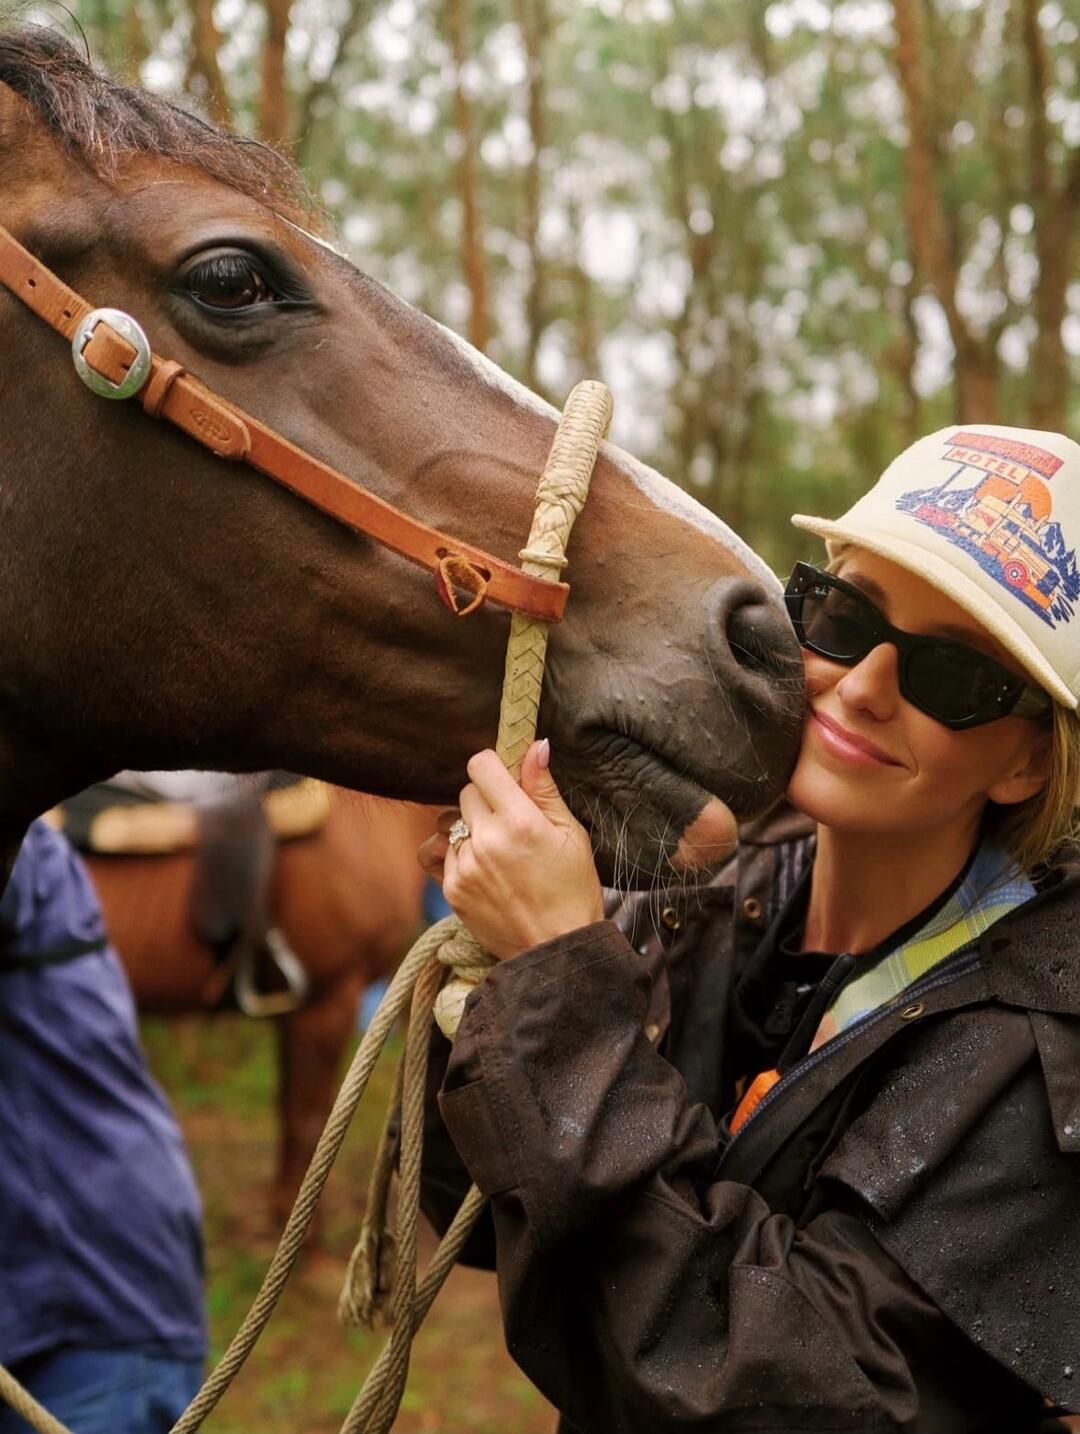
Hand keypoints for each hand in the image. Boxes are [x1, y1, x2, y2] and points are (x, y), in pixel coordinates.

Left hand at [417, 740, 603, 958]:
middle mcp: (486, 840)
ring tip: (497, 850)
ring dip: (470, 828)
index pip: (481, 766)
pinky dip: (460, 855)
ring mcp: (465, 866)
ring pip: (451, 822)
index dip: (493, 767)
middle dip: (486, 800)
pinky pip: (442, 853)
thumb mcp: (571, 833)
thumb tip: (535, 745)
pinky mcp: (452, 888)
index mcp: (519, 821)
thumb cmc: (573, 888)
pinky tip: (484, 869)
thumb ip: (545, 788)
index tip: (505, 780)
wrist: (556, 948)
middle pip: (465, 792)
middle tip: (509, 822)